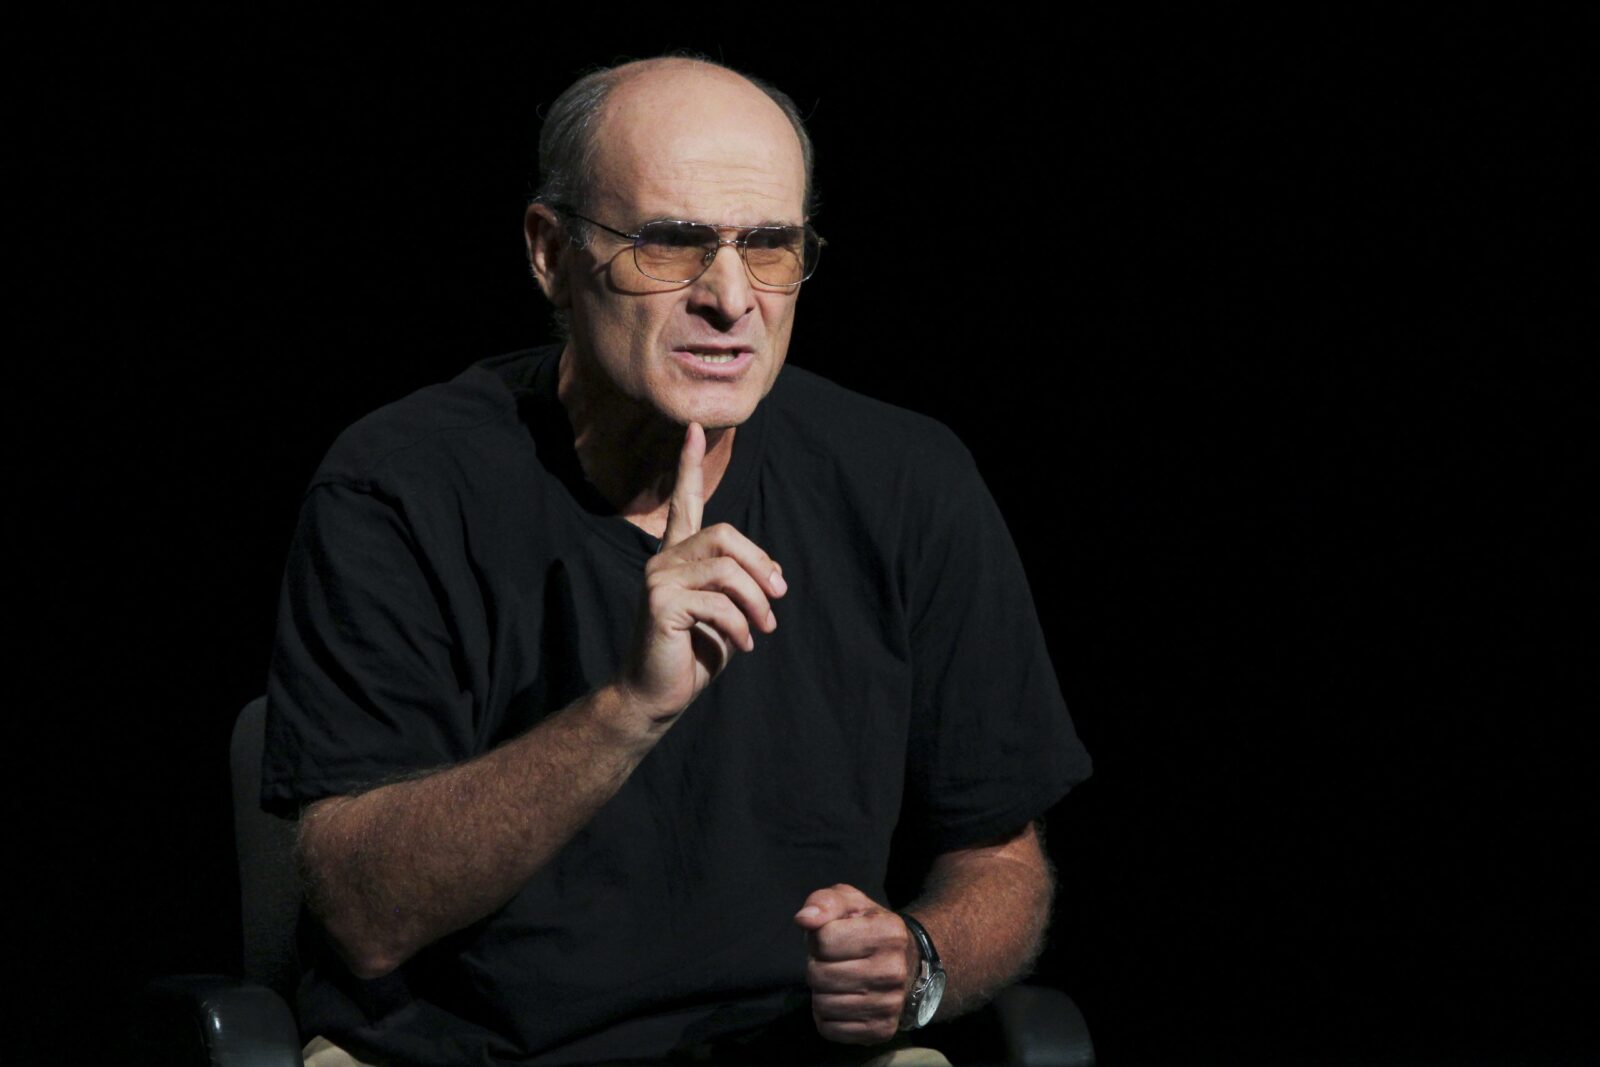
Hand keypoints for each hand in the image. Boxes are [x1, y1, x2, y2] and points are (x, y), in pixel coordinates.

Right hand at [616, 422, 785, 723]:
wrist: (658, 694)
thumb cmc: (694, 653)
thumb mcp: (729, 613)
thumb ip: (743, 584)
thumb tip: (773, 576)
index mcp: (677, 557)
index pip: (684, 501)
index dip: (688, 465)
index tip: (694, 426)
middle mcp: (663, 560)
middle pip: (725, 535)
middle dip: (760, 565)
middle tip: (778, 598)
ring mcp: (656, 579)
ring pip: (725, 567)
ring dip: (756, 602)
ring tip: (764, 629)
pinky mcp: (658, 602)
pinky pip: (718, 601)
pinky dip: (740, 625)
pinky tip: (743, 646)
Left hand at [793, 884, 916, 1044]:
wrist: (907, 962)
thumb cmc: (869, 928)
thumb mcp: (849, 903)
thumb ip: (824, 902)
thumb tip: (804, 919)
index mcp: (888, 933)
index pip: (823, 940)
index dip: (818, 939)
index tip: (832, 938)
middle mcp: (894, 971)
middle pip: (819, 975)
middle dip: (816, 966)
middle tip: (832, 962)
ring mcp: (890, 1004)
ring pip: (822, 1004)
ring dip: (820, 992)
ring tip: (837, 981)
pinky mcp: (882, 1030)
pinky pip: (830, 1029)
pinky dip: (827, 1016)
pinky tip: (841, 1000)